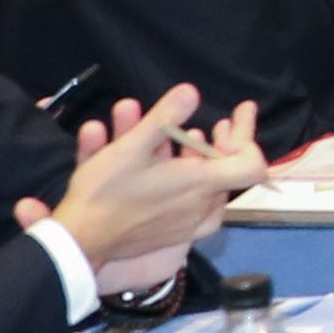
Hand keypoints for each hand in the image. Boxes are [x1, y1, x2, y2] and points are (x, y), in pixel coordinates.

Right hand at [40, 83, 249, 277]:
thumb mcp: (131, 147)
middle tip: (215, 124)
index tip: (236, 118)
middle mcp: (202, 207)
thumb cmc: (107, 190)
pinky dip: (195, 187)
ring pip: (210, 189)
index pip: (251, 165)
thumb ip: (165, 118)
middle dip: (224, 144)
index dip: (248, 138)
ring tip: (188, 137)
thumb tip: (192, 91)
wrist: (81, 241)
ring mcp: (189, 224)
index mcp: (200, 184)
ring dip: (204, 162)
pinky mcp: (174, 236)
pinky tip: (178, 174)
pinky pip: (198, 209)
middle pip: (228, 173)